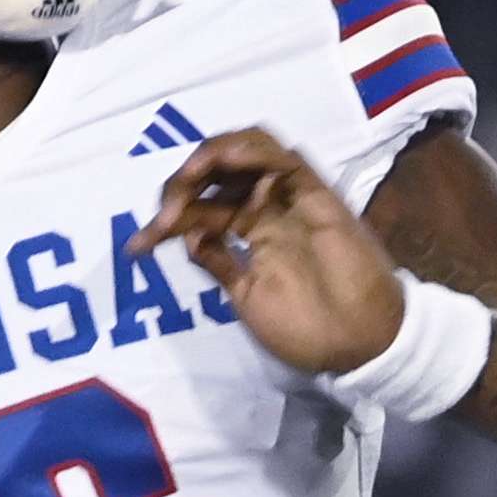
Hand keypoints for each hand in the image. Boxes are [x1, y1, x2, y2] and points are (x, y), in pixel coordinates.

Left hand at [150, 126, 405, 374]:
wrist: (358, 344)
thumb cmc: (309, 329)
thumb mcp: (246, 298)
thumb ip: (219, 263)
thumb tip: (184, 236)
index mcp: (252, 231)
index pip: (202, 206)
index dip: (166, 220)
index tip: (137, 247)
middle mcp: (268, 208)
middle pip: (218, 173)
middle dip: (182, 184)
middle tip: (163, 214)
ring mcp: (292, 199)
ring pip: (249, 152)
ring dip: (212, 156)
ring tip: (187, 177)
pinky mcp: (316, 194)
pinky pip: (283, 160)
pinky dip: (252, 152)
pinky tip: (224, 160)